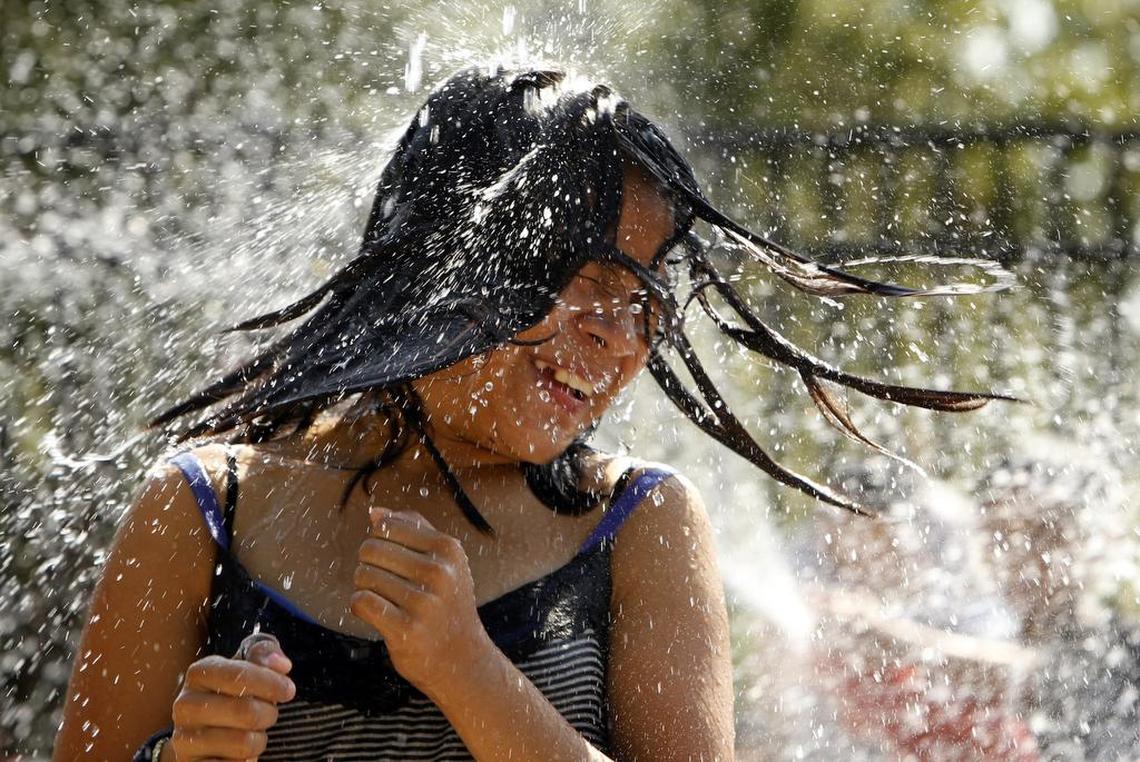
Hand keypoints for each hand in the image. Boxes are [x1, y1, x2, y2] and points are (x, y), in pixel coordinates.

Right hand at [168, 632, 295, 760]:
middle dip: (269, 714)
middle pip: (246, 712)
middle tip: (269, 713)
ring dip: (259, 740)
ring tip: (252, 732)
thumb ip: (264, 655)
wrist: (200, 733)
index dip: (271, 683)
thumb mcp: (246, 667)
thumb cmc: (231, 694)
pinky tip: (240, 752)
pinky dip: (246, 760)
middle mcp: (186, 705)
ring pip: (244, 743)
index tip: (288, 689)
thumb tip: (280, 664)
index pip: (240, 675)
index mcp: (199, 674)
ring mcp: (184, 738)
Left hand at [349, 507, 492, 690]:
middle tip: (385, 583)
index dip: (380, 541)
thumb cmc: (447, 604)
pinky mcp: (405, 629)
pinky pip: (361, 602)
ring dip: (364, 587)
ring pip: (363, 575)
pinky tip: (376, 613)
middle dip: (369, 564)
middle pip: (371, 549)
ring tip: (384, 599)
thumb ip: (412, 529)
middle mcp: (439, 572)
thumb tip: (375, 512)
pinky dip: (360, 606)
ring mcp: (423, 602)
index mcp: (448, 549)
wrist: (462, 658)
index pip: (387, 526)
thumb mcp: (444, 561)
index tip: (393, 561)